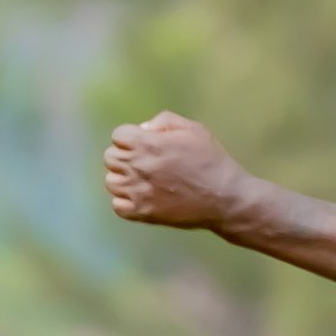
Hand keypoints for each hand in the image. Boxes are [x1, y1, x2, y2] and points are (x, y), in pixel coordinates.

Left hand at [104, 111, 248, 228]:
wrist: (225, 198)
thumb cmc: (212, 161)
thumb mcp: (194, 129)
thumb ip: (164, 121)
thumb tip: (142, 129)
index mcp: (147, 143)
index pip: (118, 136)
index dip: (131, 138)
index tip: (145, 145)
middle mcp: (137, 166)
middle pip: (110, 157)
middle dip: (125, 157)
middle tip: (144, 164)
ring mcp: (137, 191)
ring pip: (111, 183)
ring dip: (124, 180)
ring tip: (142, 182)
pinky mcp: (143, 213)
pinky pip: (117, 207)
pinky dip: (126, 202)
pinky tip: (142, 198)